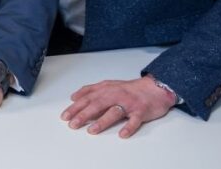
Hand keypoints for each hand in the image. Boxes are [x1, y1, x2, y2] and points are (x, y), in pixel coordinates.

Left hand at [61, 76, 176, 137]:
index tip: (65, 116)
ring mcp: (129, 103)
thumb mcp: (108, 85)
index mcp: (106, 89)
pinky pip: (134, 120)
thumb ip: (91, 90)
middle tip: (73, 124)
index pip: (87, 98)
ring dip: (102, 121)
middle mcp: (116, 95)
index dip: (75, 107)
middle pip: (97, 104)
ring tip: (92, 130)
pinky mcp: (141, 111)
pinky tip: (122, 134)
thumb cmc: (130, 89)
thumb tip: (74, 97)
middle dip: (83, 115)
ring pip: (114, 112)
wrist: (155, 88)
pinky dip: (129, 127)